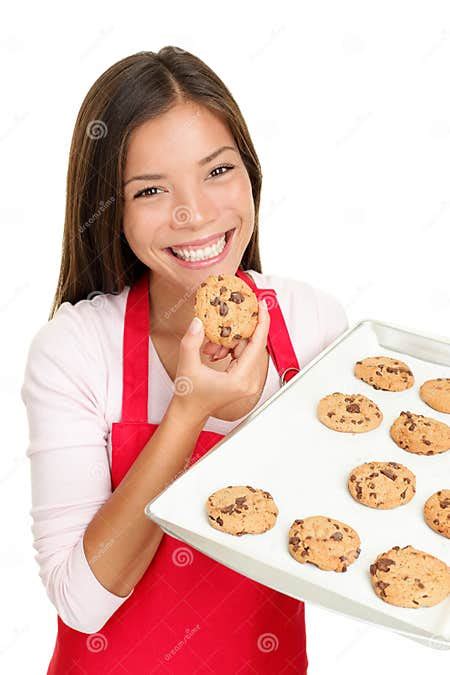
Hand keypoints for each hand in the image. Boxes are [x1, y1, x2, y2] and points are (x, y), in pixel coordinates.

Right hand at [171, 300, 269, 422]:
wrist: (190, 411)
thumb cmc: (190, 396)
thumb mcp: (187, 365)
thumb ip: (192, 341)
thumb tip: (198, 322)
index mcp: (240, 379)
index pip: (257, 345)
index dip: (261, 323)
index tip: (261, 306)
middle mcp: (249, 381)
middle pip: (252, 345)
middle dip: (237, 331)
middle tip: (230, 315)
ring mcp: (249, 381)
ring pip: (246, 349)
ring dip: (230, 341)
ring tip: (211, 346)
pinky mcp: (245, 379)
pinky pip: (243, 355)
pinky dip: (230, 348)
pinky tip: (216, 350)